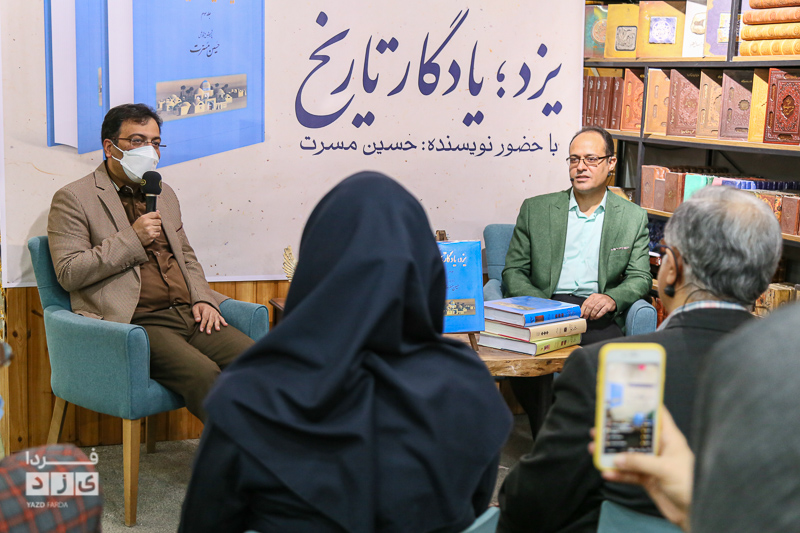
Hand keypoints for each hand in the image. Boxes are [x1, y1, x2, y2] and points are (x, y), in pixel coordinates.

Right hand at [132, 211, 161, 245]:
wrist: (133, 236)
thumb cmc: (138, 227)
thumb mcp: (141, 218)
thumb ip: (150, 215)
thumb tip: (158, 211)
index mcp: (144, 218)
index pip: (156, 214)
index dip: (158, 216)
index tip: (158, 218)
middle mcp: (147, 223)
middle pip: (159, 221)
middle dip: (157, 223)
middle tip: (153, 225)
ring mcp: (149, 230)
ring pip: (159, 228)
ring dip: (156, 229)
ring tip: (151, 229)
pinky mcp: (151, 236)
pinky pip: (158, 233)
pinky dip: (156, 234)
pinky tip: (151, 233)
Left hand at [192, 302, 227, 334]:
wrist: (204, 302)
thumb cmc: (199, 307)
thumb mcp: (195, 309)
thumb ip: (196, 314)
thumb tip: (198, 321)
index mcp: (206, 310)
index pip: (204, 318)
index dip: (203, 324)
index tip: (201, 330)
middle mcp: (211, 312)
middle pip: (210, 320)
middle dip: (210, 326)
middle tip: (208, 333)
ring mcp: (215, 313)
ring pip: (216, 319)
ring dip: (217, 324)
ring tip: (217, 329)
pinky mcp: (218, 315)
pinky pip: (221, 318)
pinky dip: (224, 321)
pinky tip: (226, 325)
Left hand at [581, 293, 615, 319]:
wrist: (612, 299)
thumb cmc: (601, 301)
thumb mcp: (594, 300)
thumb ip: (588, 304)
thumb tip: (582, 312)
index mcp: (593, 296)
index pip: (586, 303)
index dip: (582, 310)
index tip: (581, 315)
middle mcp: (598, 297)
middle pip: (590, 306)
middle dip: (587, 313)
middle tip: (586, 317)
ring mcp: (604, 301)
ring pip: (596, 309)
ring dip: (592, 315)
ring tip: (591, 318)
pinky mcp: (608, 305)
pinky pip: (602, 311)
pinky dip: (598, 315)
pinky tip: (596, 318)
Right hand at [591, 408, 693, 531]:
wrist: (693, 513)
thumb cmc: (688, 484)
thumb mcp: (665, 469)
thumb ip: (640, 462)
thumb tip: (617, 457)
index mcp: (670, 439)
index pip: (658, 416)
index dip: (643, 406)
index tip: (625, 400)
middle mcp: (660, 449)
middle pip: (636, 436)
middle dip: (618, 433)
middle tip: (600, 428)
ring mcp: (652, 464)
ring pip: (629, 455)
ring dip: (612, 454)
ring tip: (594, 449)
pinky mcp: (647, 479)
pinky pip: (629, 473)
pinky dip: (618, 473)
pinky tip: (607, 472)